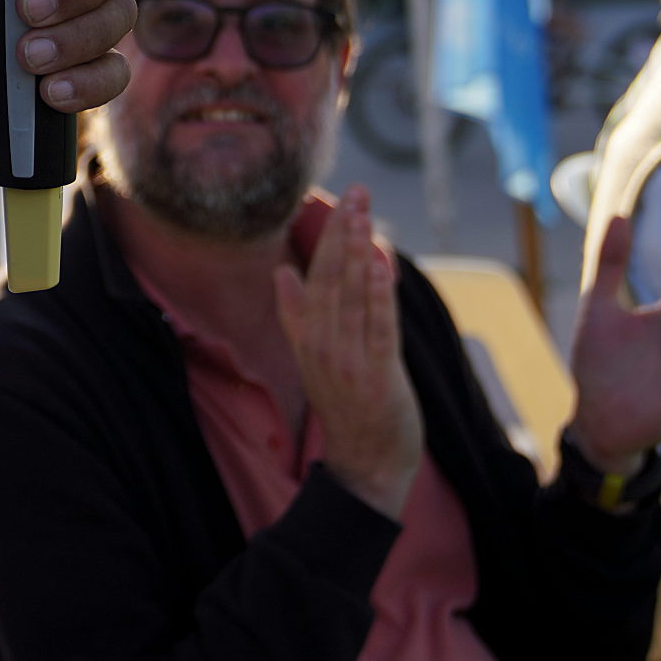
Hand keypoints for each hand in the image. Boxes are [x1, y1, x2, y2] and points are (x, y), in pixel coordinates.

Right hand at [274, 187, 423, 519]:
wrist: (364, 467)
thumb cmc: (345, 407)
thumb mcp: (314, 359)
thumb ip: (297, 315)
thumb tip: (281, 273)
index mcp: (308, 338)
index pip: (316, 276)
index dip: (329, 237)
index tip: (342, 200)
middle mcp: (322, 346)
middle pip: (332, 280)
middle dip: (345, 234)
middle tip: (357, 193)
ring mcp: (348, 363)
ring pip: (351, 298)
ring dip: (359, 254)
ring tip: (365, 216)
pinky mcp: (377, 378)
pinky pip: (377, 330)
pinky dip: (377, 298)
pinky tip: (379, 267)